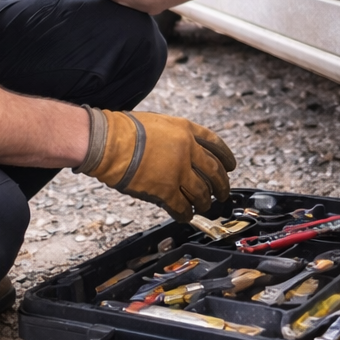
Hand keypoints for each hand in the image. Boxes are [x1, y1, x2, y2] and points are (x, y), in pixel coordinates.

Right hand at [77, 107, 236, 220]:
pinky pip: (182, 207)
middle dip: (222, 185)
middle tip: (224, 193)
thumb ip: (174, 137)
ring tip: (205, 206)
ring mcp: (178, 172)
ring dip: (205, 202)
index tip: (231, 166)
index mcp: (186, 130)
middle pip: (214, 172)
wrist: (108, 142)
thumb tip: (180, 150)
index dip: (226, 157)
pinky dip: (186, 214)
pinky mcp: (166, 191)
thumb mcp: (158, 123)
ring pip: (201, 192)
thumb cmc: (123, 130)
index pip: (215, 145)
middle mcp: (187, 150)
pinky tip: (186, 216)